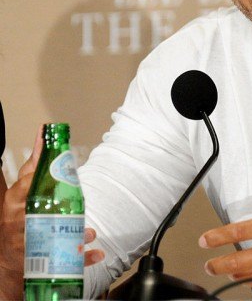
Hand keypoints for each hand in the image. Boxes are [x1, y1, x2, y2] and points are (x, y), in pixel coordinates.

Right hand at [0, 131, 104, 299]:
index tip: (56, 168)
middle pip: (39, 214)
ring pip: (53, 239)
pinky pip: (66, 259)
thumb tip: (44, 132)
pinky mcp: (46, 261)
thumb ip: (35, 165)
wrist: (13, 258)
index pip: (25, 187)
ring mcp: (31, 244)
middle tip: (75, 208)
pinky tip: (96, 253)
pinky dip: (83, 258)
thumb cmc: (20, 215)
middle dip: (57, 212)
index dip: (39, 178)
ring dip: (75, 236)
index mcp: (15, 202)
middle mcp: (20, 223)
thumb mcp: (23, 189)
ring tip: (88, 233)